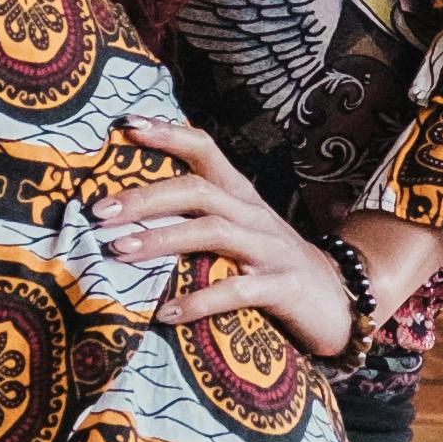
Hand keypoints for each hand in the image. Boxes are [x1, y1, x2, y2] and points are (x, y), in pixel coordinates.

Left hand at [93, 119, 363, 359]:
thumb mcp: (241, 231)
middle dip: (145, 198)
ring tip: (118, 252)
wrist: (343, 299)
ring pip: (213, 231)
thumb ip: (200, 217)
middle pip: (198, 190)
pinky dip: (199, 301)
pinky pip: (238, 291)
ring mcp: (271, 249)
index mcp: (241, 196)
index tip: (126, 127)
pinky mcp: (284, 287)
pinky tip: (166, 314)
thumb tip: (129, 215)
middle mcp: (254, 215)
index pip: (205, 150)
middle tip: (99, 213)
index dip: (168, 134)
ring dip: (161, 240)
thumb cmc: (273, 266)